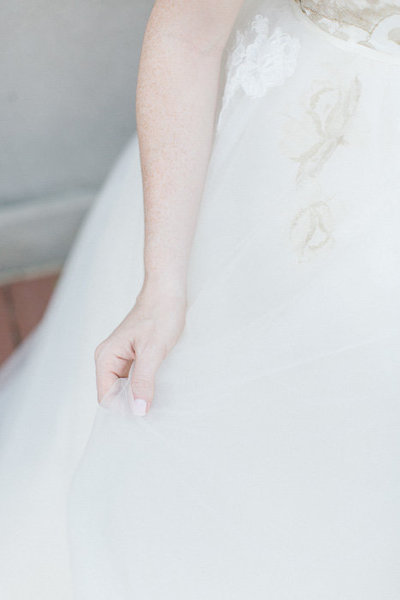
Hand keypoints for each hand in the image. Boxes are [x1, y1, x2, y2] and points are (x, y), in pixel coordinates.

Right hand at [94, 281, 186, 414]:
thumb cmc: (160, 315)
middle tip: (154, 408)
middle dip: (131, 403)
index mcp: (106, 357)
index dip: (123, 408)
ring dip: (138, 394)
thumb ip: (143, 381)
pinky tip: (158, 386)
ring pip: (124, 387)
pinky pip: (133, 378)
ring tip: (157, 397)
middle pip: (114, 394)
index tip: (144, 414)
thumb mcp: (153, 351)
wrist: (168, 292)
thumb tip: (138, 410)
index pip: (106, 396)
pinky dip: (144, 385)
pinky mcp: (132, 355)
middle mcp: (108, 358)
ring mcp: (119, 357)